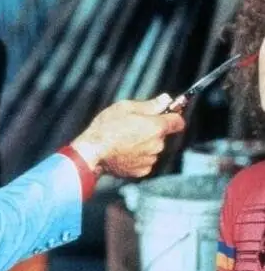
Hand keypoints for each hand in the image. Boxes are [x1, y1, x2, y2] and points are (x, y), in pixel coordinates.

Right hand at [70, 93, 184, 177]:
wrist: (92, 152)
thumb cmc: (106, 127)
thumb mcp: (125, 107)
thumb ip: (149, 105)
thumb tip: (165, 99)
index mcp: (156, 127)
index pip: (178, 122)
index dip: (172, 116)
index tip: (166, 114)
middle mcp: (157, 145)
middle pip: (162, 135)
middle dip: (151, 130)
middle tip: (131, 125)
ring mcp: (150, 159)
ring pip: (152, 148)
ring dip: (143, 143)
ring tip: (123, 139)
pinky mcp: (141, 171)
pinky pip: (144, 161)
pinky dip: (137, 156)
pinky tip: (122, 151)